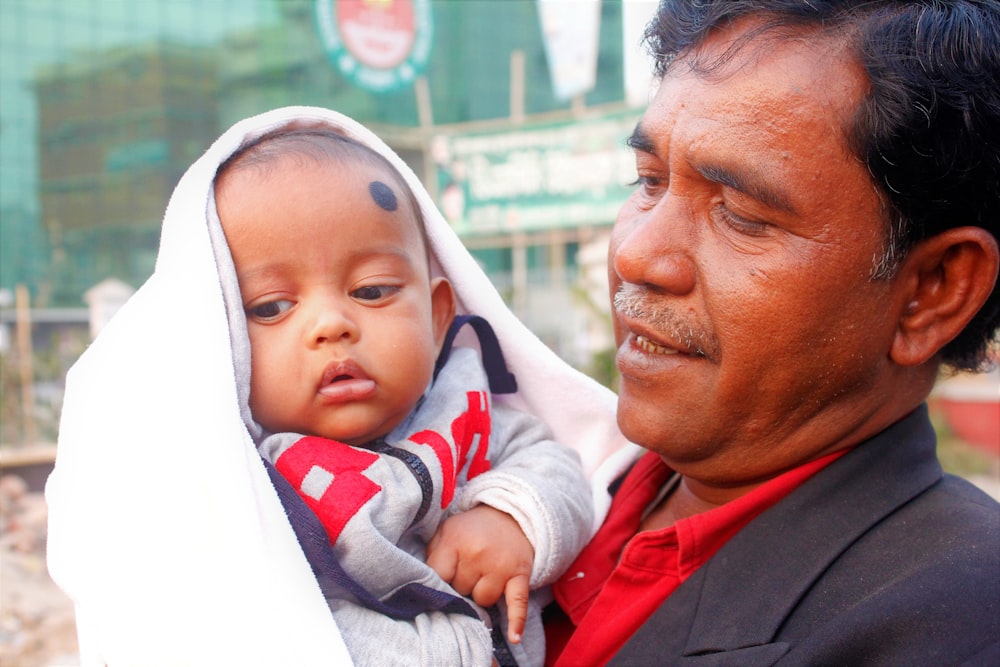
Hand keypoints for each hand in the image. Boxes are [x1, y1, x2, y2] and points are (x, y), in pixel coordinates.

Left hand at [426, 505, 533, 643]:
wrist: (510, 516)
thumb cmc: (472, 528)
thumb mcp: (446, 530)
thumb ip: (432, 554)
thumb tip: (424, 582)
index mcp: (455, 540)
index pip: (439, 576)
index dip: (439, 581)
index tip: (442, 578)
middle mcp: (478, 553)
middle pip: (461, 589)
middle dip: (462, 583)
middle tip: (468, 567)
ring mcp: (500, 565)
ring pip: (483, 600)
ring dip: (481, 593)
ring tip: (484, 575)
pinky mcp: (519, 575)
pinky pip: (518, 603)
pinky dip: (516, 621)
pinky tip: (514, 637)